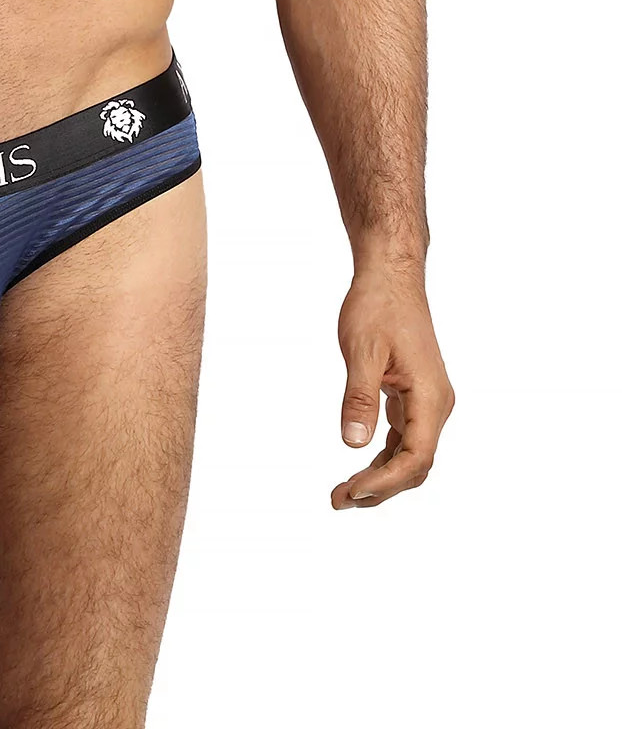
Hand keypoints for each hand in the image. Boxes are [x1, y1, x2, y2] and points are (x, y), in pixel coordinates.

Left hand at [332, 264, 453, 509]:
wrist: (390, 276)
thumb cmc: (378, 306)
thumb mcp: (363, 351)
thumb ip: (359, 398)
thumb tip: (352, 444)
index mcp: (430, 396)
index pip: (416, 456)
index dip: (386, 481)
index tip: (352, 491)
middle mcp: (436, 403)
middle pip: (415, 463)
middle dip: (380, 487)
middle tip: (340, 500)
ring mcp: (427, 400)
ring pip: (410, 454)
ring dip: (381, 476)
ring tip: (345, 493)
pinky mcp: (414, 395)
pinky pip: (404, 437)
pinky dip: (384, 456)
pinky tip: (360, 466)